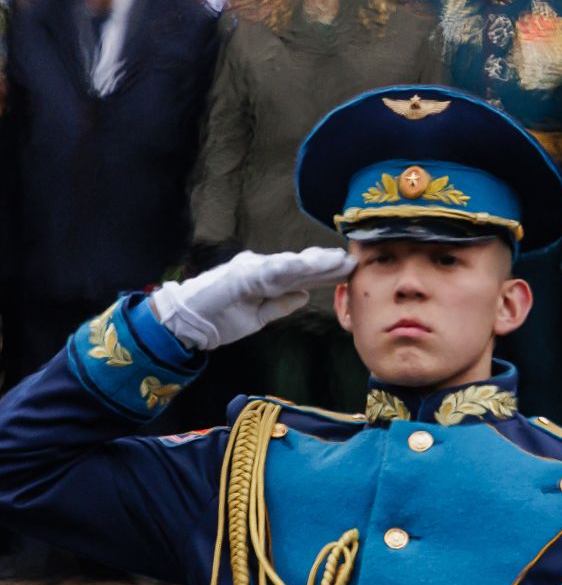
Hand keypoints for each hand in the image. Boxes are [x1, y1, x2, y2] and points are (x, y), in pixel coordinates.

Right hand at [149, 247, 357, 352]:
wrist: (185, 324)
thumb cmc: (219, 318)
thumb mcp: (259, 316)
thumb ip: (280, 304)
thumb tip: (305, 295)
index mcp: (266, 279)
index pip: (302, 275)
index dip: (326, 273)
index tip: (350, 271)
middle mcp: (260, 269)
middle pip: (300, 267)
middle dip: (326, 265)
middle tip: (352, 260)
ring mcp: (249, 270)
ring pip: (288, 265)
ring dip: (312, 263)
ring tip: (335, 260)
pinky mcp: (237, 276)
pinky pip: (266, 272)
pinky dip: (286, 268)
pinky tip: (305, 266)